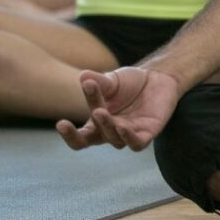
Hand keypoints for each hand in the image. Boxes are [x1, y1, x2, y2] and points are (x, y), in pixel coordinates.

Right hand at [56, 65, 179, 151]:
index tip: (61, 123)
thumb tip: (83, 76)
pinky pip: (137, 143)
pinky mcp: (148, 133)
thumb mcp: (111, 81)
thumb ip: (99, 82)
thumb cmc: (129, 83)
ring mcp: (129, 134)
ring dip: (108, 126)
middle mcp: (111, 133)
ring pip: (115, 139)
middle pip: (95, 139)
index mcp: (97, 124)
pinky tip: (123, 127)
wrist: (158, 77)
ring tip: (101, 111)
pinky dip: (129, 138)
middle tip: (94, 110)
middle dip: (93, 125)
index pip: (80, 137)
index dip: (69, 134)